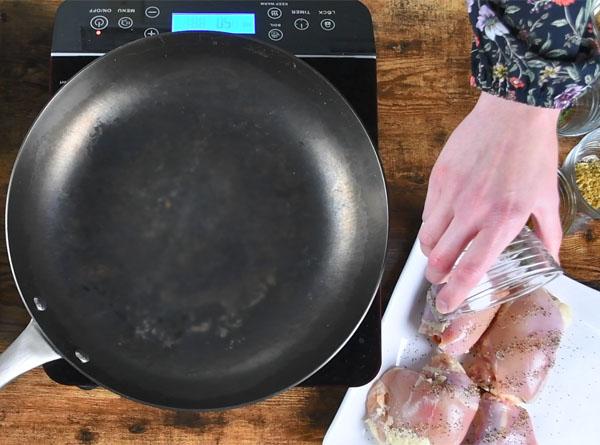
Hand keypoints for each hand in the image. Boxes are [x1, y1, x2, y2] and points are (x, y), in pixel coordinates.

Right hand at [419, 92, 561, 313]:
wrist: (513, 112)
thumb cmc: (532, 152)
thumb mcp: (547, 196)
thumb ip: (549, 232)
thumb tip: (552, 257)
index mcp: (503, 220)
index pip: (471, 268)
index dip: (455, 293)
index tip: (447, 305)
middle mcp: (473, 211)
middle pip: (439, 258)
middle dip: (435, 277)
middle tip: (439, 279)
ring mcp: (452, 194)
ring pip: (427, 238)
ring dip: (430, 253)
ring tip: (438, 252)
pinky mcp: (439, 178)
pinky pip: (427, 212)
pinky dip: (431, 226)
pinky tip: (441, 223)